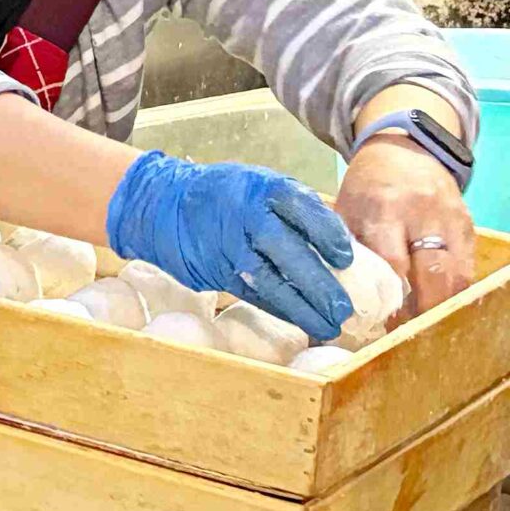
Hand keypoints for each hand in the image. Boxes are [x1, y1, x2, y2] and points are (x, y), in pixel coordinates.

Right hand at [106, 151, 354, 340]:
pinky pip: (253, 294)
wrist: (164, 203)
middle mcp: (246, 217)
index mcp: (263, 189)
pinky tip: (300, 320)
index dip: (330, 236)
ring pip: (271, 282)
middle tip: (345, 309)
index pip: (306, 211)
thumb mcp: (260, 184)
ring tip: (328, 326)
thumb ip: (295, 209)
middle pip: (290, 253)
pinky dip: (280, 310)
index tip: (347, 259)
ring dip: (302, 308)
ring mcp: (229, 247)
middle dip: (320, 284)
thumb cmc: (227, 195)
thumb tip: (340, 246)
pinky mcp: (216, 271)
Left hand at [337, 138, 473, 314]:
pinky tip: (436, 304)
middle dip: (422, 309)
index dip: (391, 299)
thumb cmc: (366, 188)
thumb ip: (345, 248)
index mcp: (385, 209)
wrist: (404, 152)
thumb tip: (336, 294)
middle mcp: (424, 215)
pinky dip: (453, 291)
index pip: (393, 264)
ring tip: (421, 324)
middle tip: (406, 332)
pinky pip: (467, 268)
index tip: (382, 323)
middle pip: (433, 274)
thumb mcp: (346, 210)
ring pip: (456, 276)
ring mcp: (452, 221)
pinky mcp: (469, 227)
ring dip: (440, 305)